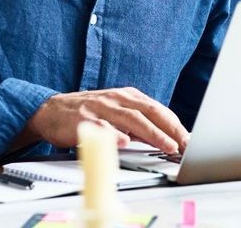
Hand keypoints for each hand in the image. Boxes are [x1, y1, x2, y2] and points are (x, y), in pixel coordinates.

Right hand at [20, 87, 189, 153]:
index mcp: (129, 96)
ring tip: (166, 145)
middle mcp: (118, 99)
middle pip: (150, 112)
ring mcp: (102, 108)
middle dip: (170, 129)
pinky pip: (101, 126)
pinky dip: (114, 134)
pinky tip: (125, 142)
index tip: (189, 139)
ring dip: (152, 133)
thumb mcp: (118, 114)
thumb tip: (166, 138)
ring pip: (132, 119)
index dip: (175, 125)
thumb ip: (140, 124)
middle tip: (184, 144)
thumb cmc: (90, 113)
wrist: (51, 110)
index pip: (159, 110)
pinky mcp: (84, 119)